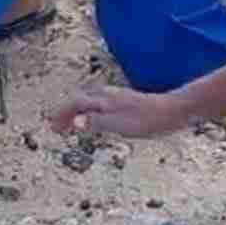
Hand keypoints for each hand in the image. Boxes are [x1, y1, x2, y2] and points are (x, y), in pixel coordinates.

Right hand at [47, 84, 183, 137]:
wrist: (173, 111)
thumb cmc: (148, 119)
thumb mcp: (120, 125)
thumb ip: (96, 122)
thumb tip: (75, 121)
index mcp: (104, 100)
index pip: (75, 104)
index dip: (62, 114)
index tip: (52, 126)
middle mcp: (108, 96)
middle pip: (80, 101)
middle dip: (66, 113)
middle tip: (57, 128)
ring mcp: (117, 98)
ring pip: (89, 102)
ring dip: (77, 112)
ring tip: (71, 125)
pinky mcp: (126, 103)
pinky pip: (99, 105)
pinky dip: (89, 113)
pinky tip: (96, 121)